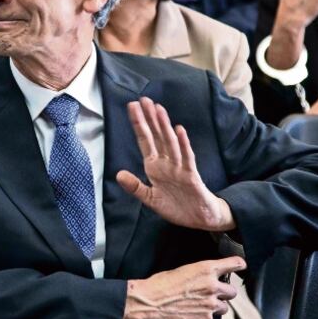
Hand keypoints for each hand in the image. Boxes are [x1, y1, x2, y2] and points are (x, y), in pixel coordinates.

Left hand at [116, 97, 235, 231]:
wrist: (199, 218)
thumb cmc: (176, 207)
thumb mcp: (150, 199)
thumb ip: (135, 187)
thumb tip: (118, 174)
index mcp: (155, 166)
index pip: (145, 141)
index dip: (139, 124)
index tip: (132, 107)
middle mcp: (166, 162)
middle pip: (157, 136)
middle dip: (150, 118)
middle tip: (144, 100)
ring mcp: (179, 167)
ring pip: (170, 143)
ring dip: (164, 126)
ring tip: (158, 110)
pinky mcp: (191, 175)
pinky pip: (187, 157)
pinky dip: (183, 144)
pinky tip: (179, 131)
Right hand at [122, 257, 245, 318]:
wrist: (149, 303)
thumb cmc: (160, 284)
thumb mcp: (183, 271)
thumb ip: (201, 275)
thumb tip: (207, 280)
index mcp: (206, 269)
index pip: (233, 264)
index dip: (238, 265)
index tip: (240, 266)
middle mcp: (212, 286)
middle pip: (232, 291)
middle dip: (224, 293)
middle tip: (213, 294)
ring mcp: (211, 305)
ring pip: (224, 307)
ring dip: (216, 306)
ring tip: (200, 306)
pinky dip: (204, 317)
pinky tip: (191, 314)